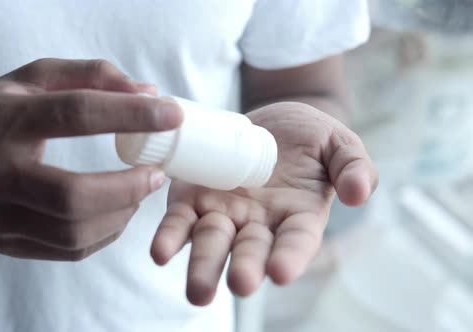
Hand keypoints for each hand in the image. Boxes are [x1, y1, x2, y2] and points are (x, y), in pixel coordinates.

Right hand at [0, 58, 181, 259]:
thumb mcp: (34, 79)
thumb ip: (91, 76)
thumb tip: (149, 94)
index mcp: (0, 120)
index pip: (73, 114)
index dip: (129, 114)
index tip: (171, 115)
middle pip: (72, 195)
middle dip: (129, 187)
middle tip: (155, 173)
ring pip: (73, 233)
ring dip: (121, 213)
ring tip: (137, 191)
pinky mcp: (4, 243)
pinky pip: (69, 250)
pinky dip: (105, 233)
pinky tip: (115, 211)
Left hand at [150, 102, 377, 304]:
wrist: (270, 121)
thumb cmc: (310, 138)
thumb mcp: (340, 144)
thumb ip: (354, 166)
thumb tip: (359, 194)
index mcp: (298, 216)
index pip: (297, 241)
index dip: (291, 256)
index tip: (281, 270)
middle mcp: (259, 223)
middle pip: (250, 251)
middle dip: (245, 268)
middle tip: (240, 284)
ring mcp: (224, 212)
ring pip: (212, 243)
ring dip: (203, 267)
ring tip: (197, 291)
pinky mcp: (194, 198)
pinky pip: (181, 220)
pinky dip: (171, 237)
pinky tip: (161, 252)